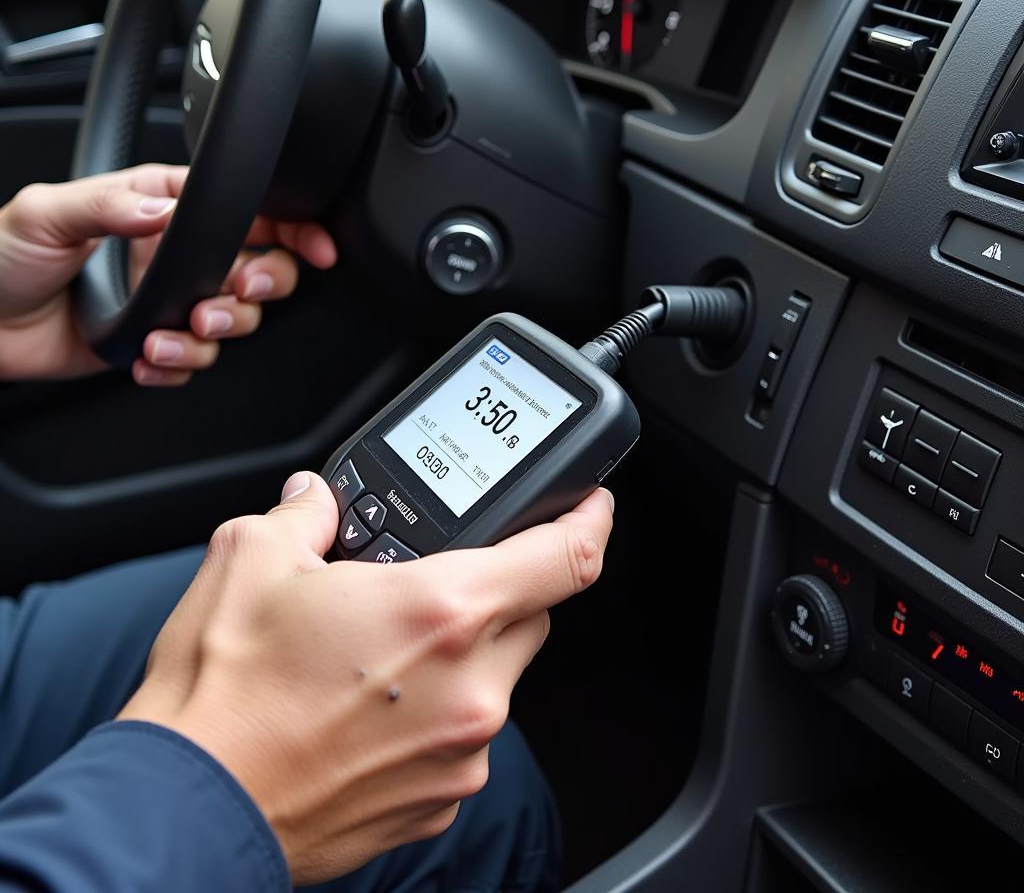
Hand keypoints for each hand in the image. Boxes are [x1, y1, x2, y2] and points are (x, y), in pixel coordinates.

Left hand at [0, 165, 336, 385]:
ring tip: (171, 336)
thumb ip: (108, 205)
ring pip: (233, 321)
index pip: (243, 209)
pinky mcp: (154, 343)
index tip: (313, 247)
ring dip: (212, 335)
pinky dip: (177, 366)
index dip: (290, 227)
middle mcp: (173, 255)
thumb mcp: (45, 213)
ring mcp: (168, 302)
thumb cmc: (1, 257)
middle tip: (229, 299)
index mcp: (158, 207)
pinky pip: (193, 361)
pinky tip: (144, 357)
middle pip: (258, 269)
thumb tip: (162, 210)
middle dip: (260, 288)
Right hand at [118, 475, 613, 884]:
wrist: (186, 809)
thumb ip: (304, 513)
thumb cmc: (223, 696)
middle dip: (497, 590)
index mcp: (441, 612)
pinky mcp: (439, 802)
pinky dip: (438, 713)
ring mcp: (460, 755)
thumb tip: (317, 499)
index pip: (565, 558)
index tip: (593, 506)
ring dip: (461, 656)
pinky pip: (464, 739)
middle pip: (530, 617)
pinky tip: (372, 710)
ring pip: (498, 680)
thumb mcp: (252, 560)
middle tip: (432, 583)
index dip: (591, 521)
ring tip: (380, 655)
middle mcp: (471, 689)